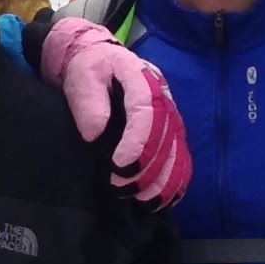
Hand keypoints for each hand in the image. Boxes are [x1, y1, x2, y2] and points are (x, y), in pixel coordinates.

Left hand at [38, 17, 192, 206]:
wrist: (100, 61)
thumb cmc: (91, 69)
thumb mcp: (82, 75)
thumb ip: (88, 100)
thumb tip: (94, 134)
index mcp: (142, 79)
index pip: (148, 112)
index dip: (138, 142)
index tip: (120, 166)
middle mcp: (163, 98)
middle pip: (166, 137)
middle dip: (147, 167)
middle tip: (121, 187)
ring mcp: (171, 116)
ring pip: (178, 152)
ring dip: (164, 180)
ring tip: (142, 202)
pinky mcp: (171, 132)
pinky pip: (182, 159)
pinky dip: (175, 182)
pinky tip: (162, 200)